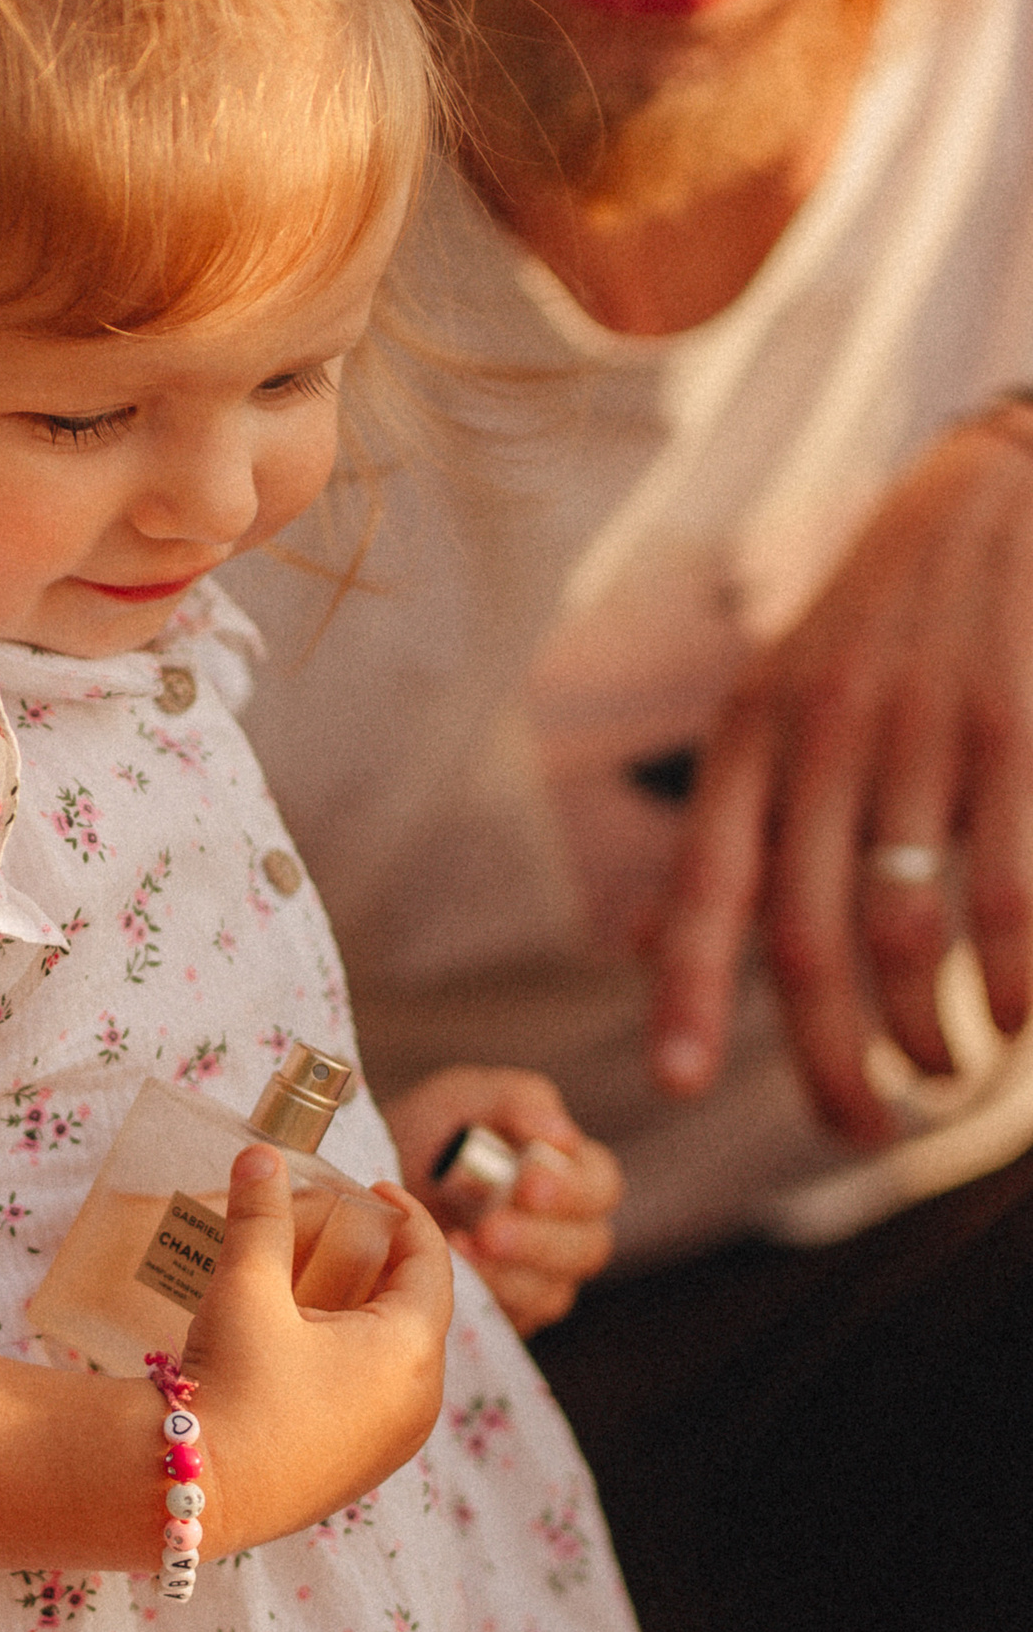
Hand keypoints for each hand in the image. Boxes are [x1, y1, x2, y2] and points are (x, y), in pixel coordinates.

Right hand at [184, 1146, 452, 1555]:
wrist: (189, 1494)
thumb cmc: (230, 1387)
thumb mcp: (246, 1290)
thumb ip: (259, 1216)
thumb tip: (260, 1156)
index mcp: (410, 1352)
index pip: (432, 1264)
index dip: (406, 1217)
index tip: (373, 1190)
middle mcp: (417, 1404)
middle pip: (415, 1311)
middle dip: (378, 1264)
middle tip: (335, 1231)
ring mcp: (390, 1446)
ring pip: (395, 1358)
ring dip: (363, 1313)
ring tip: (310, 1285)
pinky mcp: (357, 1473)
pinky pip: (374, 1398)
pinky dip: (351, 1359)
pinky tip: (298, 1346)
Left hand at [383, 1065, 621, 1336]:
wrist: (376, 1181)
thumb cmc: (435, 1133)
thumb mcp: (466, 1098)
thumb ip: (515, 1102)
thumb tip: (558, 1134)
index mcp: (571, 1173)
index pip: (600, 1187)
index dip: (572, 1190)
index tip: (527, 1183)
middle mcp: (566, 1230)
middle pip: (587, 1247)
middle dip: (539, 1240)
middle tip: (492, 1229)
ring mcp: (539, 1277)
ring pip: (551, 1291)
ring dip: (508, 1274)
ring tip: (460, 1248)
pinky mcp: (506, 1313)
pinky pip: (511, 1318)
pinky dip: (484, 1297)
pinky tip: (450, 1270)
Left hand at [646, 415, 1032, 1142]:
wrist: (998, 499)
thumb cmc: (884, 621)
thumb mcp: (780, 700)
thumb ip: (729, 824)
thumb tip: (637, 944)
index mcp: (752, 733)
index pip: (704, 882)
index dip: (685, 991)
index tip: (674, 1084)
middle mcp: (824, 736)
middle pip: (804, 938)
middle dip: (828, 1058)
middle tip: (857, 1132)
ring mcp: (923, 732)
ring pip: (904, 928)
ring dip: (926, 1030)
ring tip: (945, 1072)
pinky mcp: (1014, 732)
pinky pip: (1008, 890)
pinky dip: (1016, 976)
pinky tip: (1018, 1021)